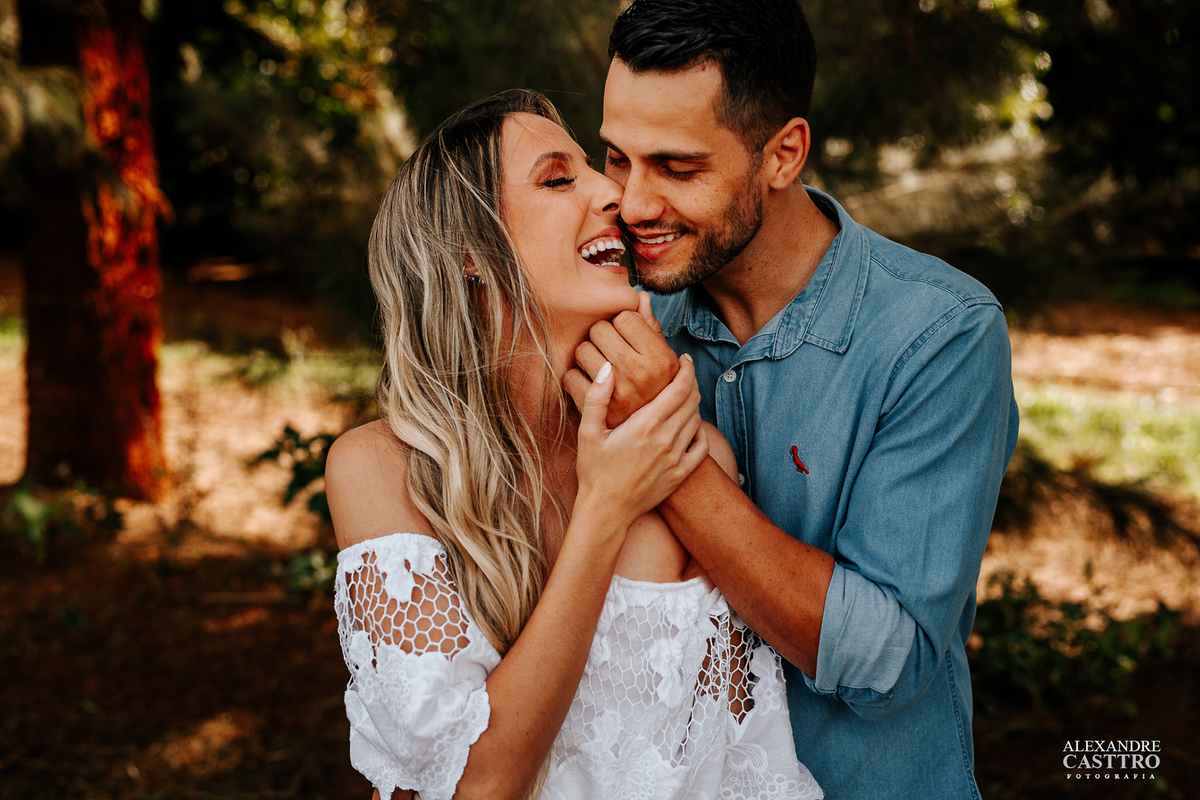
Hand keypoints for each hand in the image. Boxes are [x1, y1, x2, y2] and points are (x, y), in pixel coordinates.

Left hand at [565, 291, 680, 427]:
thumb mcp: (664, 363)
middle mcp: (640, 372)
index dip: (620, 325)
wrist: (652, 442)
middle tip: (607, 352)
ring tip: (598, 369)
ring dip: (586, 357)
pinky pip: (570, 377)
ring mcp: (618, 391)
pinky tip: (588, 386)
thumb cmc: (657, 393)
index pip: (624, 317)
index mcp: (660, 358)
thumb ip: (651, 328)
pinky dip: (574, 380)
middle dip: (600, 337)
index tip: (623, 339)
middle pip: (599, 329)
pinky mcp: (596, 409)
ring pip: (582, 350)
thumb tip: (641, 296)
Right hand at [573, 350, 707, 531]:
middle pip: (692, 401)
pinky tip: (689, 426)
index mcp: (646, 425)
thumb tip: (607, 368)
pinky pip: (702, 446)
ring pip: (696, 421)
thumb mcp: (588, 432)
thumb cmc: (594, 471)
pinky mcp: (681, 474)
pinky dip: (700, 431)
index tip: (683, 359)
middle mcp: (666, 440)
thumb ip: (596, 398)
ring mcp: (676, 458)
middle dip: (690, 382)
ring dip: (692, 404)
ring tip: (681, 397)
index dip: (686, 369)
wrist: (606, 511)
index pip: (679, 388)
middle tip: (682, 374)